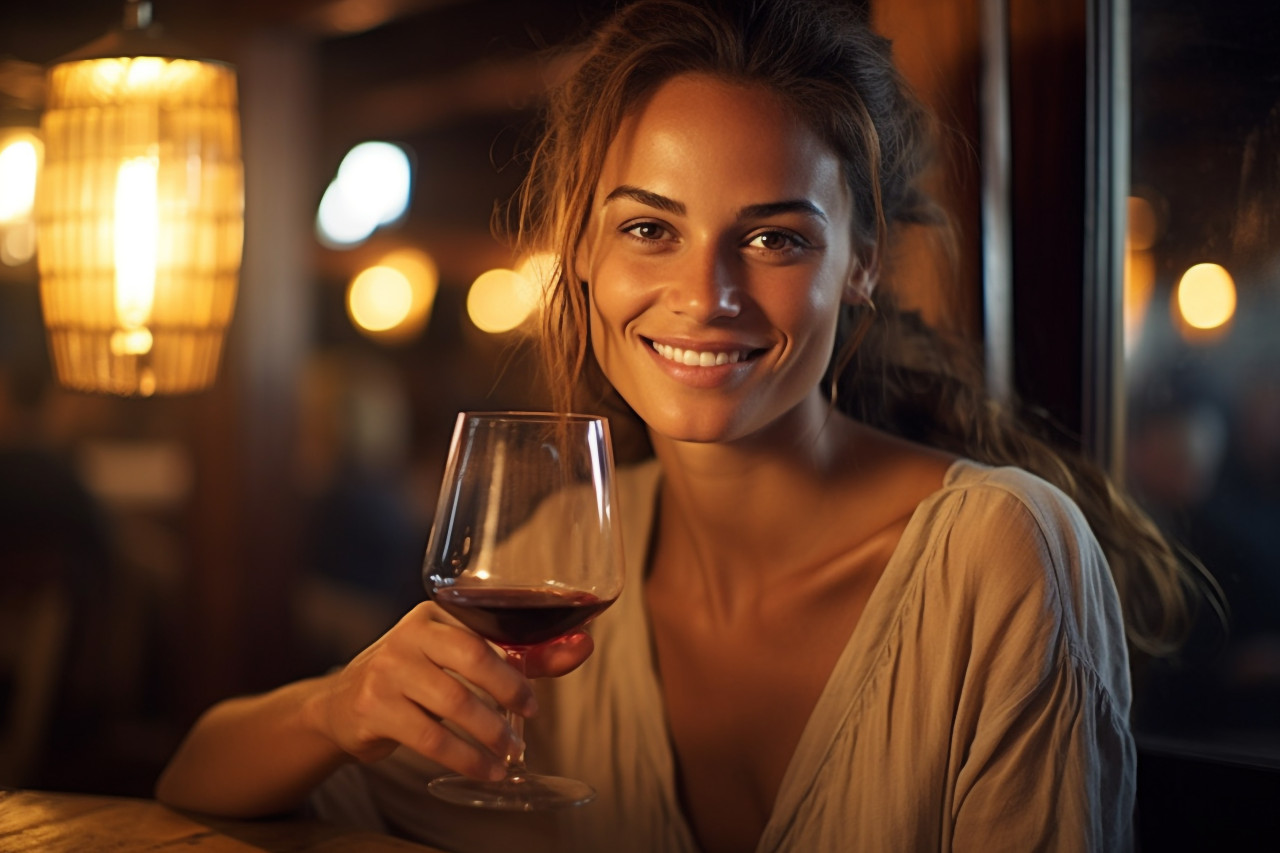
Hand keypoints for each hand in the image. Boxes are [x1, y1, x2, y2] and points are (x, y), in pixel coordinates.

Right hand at [306, 602, 592, 780]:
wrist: (341, 706)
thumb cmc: (415, 677)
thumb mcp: (458, 658)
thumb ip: (519, 654)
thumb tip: (582, 645)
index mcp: (436, 612)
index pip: (489, 627)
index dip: (528, 649)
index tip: (566, 661)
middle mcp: (410, 634)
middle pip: (473, 656)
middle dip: (510, 689)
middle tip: (531, 714)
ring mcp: (388, 670)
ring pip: (453, 701)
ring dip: (490, 733)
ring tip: (512, 754)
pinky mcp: (374, 709)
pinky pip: (430, 738)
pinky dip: (465, 758)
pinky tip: (487, 771)